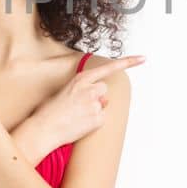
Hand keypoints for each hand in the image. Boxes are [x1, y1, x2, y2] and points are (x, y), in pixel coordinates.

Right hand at [26, 54, 145, 148]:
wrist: (44, 129)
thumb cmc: (49, 112)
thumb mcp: (64, 91)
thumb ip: (82, 89)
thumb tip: (99, 98)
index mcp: (80, 79)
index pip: (108, 68)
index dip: (128, 62)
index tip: (142, 58)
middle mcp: (90, 89)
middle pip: (104, 90)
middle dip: (96, 97)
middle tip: (79, 106)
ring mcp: (95, 104)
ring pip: (102, 105)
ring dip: (94, 110)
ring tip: (76, 116)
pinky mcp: (98, 119)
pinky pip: (102, 119)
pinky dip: (93, 123)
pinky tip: (80, 124)